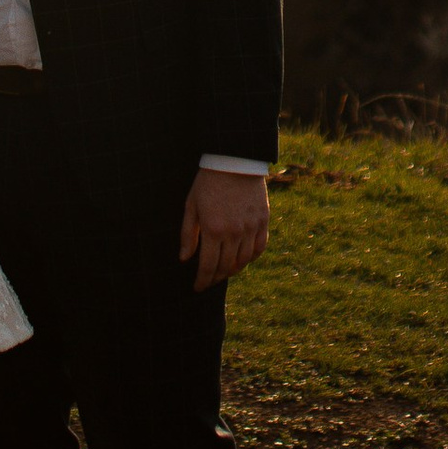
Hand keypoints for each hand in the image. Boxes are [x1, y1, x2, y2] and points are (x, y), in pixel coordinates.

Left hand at [178, 166, 269, 292]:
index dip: (202, 281)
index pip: (208, 267)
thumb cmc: (207, 182)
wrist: (234, 160)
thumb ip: (187, 234)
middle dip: (215, 278)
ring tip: (223, 271)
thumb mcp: (191, 205)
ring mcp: (251, 228)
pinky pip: (259, 248)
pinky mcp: (263, 221)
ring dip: (232, 270)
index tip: (197, 288)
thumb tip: (184, 259)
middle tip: (208, 281)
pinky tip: (242, 259)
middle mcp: (234, 233)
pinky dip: (250, 258)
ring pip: (243, 261)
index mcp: (213, 229)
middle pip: (225, 267)